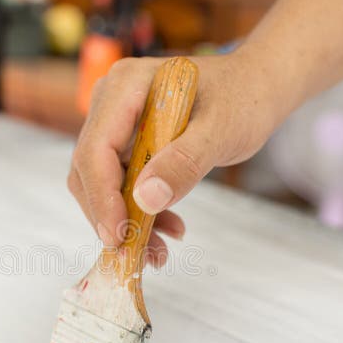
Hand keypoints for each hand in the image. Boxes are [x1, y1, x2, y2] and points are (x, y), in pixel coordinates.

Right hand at [68, 52, 279, 265]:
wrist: (252, 91)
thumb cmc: (241, 99)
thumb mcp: (220, 131)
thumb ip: (184, 162)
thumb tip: (146, 199)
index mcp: (125, 87)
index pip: (96, 149)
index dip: (102, 197)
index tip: (117, 236)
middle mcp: (109, 104)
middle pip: (90, 171)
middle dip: (111, 216)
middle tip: (137, 255)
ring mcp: (115, 125)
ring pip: (101, 185)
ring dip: (126, 222)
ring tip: (159, 251)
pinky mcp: (124, 145)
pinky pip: (120, 186)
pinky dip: (139, 213)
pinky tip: (168, 229)